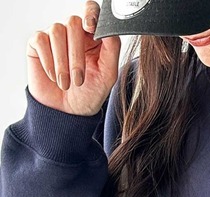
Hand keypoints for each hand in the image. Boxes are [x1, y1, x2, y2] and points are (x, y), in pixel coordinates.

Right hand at [26, 0, 120, 115]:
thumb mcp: (107, 75)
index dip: (90, 13)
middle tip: (79, 79)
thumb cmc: (89, 94)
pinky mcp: (38, 44)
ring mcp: (55, 37)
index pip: (91, 11)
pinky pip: (41, 41)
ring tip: (66, 84)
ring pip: (57, 31)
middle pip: (73, 22)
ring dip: (63, 62)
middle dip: (76, 55)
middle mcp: (73, 33)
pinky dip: (48, 61)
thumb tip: (109, 28)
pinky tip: (53, 77)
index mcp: (93, 37)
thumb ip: (112, 49)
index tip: (91, 27)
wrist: (68, 112)